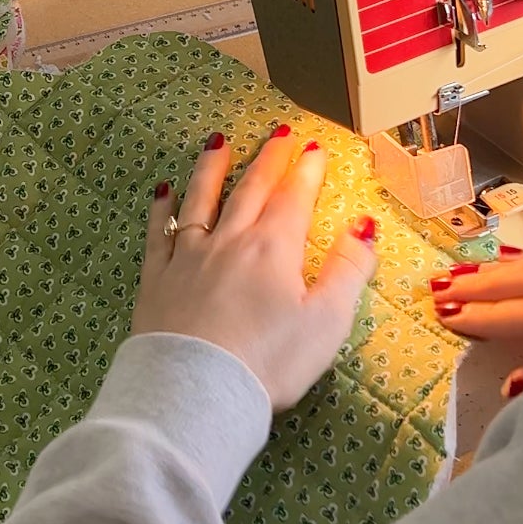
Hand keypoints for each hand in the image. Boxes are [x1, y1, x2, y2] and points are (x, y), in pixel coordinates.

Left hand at [131, 125, 377, 412]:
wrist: (197, 390)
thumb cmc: (269, 361)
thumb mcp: (327, 321)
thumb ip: (348, 270)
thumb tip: (364, 226)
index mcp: (274, 249)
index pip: (294, 198)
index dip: (307, 171)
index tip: (315, 147)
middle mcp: (230, 241)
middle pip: (251, 189)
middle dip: (269, 158)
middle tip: (279, 132)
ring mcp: (189, 256)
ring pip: (201, 199)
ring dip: (212, 168)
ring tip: (217, 142)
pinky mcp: (157, 278)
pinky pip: (160, 232)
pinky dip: (163, 209)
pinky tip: (163, 192)